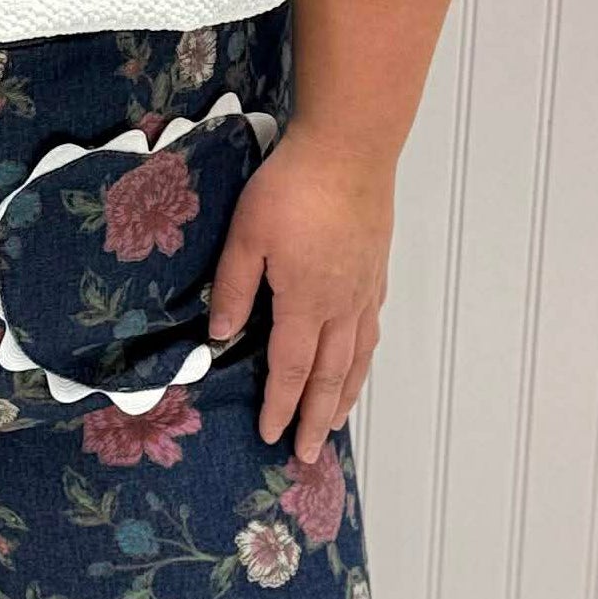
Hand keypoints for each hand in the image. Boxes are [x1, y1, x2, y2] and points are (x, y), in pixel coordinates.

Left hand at [208, 130, 392, 458]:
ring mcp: (364, 289)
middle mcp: (341, 306)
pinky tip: (359, 362)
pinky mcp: (376, 269)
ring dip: (344, 395)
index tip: (272, 436)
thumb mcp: (246, 237)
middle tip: (308, 453)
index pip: (289, 371)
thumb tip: (221, 338)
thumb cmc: (293, 186)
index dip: (279, 407)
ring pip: (357, 357)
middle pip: (329, 376)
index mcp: (305, 304)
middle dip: (316, 419)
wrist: (351, 144)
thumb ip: (233, 289)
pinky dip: (364, 357)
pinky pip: (371, 328)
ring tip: (335, 423)